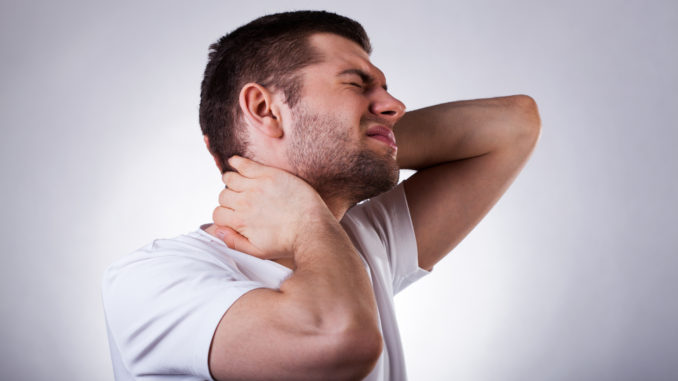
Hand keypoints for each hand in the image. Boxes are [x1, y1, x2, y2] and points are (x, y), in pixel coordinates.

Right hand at [212, 156, 333, 259]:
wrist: (312, 229)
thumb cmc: (287, 242)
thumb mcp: (257, 252)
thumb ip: (234, 242)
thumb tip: (215, 231)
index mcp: (240, 222)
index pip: (217, 214)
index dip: (225, 215)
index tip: (234, 214)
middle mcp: (245, 202)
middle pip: (223, 195)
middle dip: (229, 199)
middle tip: (241, 201)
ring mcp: (256, 186)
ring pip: (230, 178)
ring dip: (231, 181)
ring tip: (240, 185)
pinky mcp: (269, 175)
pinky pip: (244, 164)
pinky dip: (236, 162)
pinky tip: (236, 162)